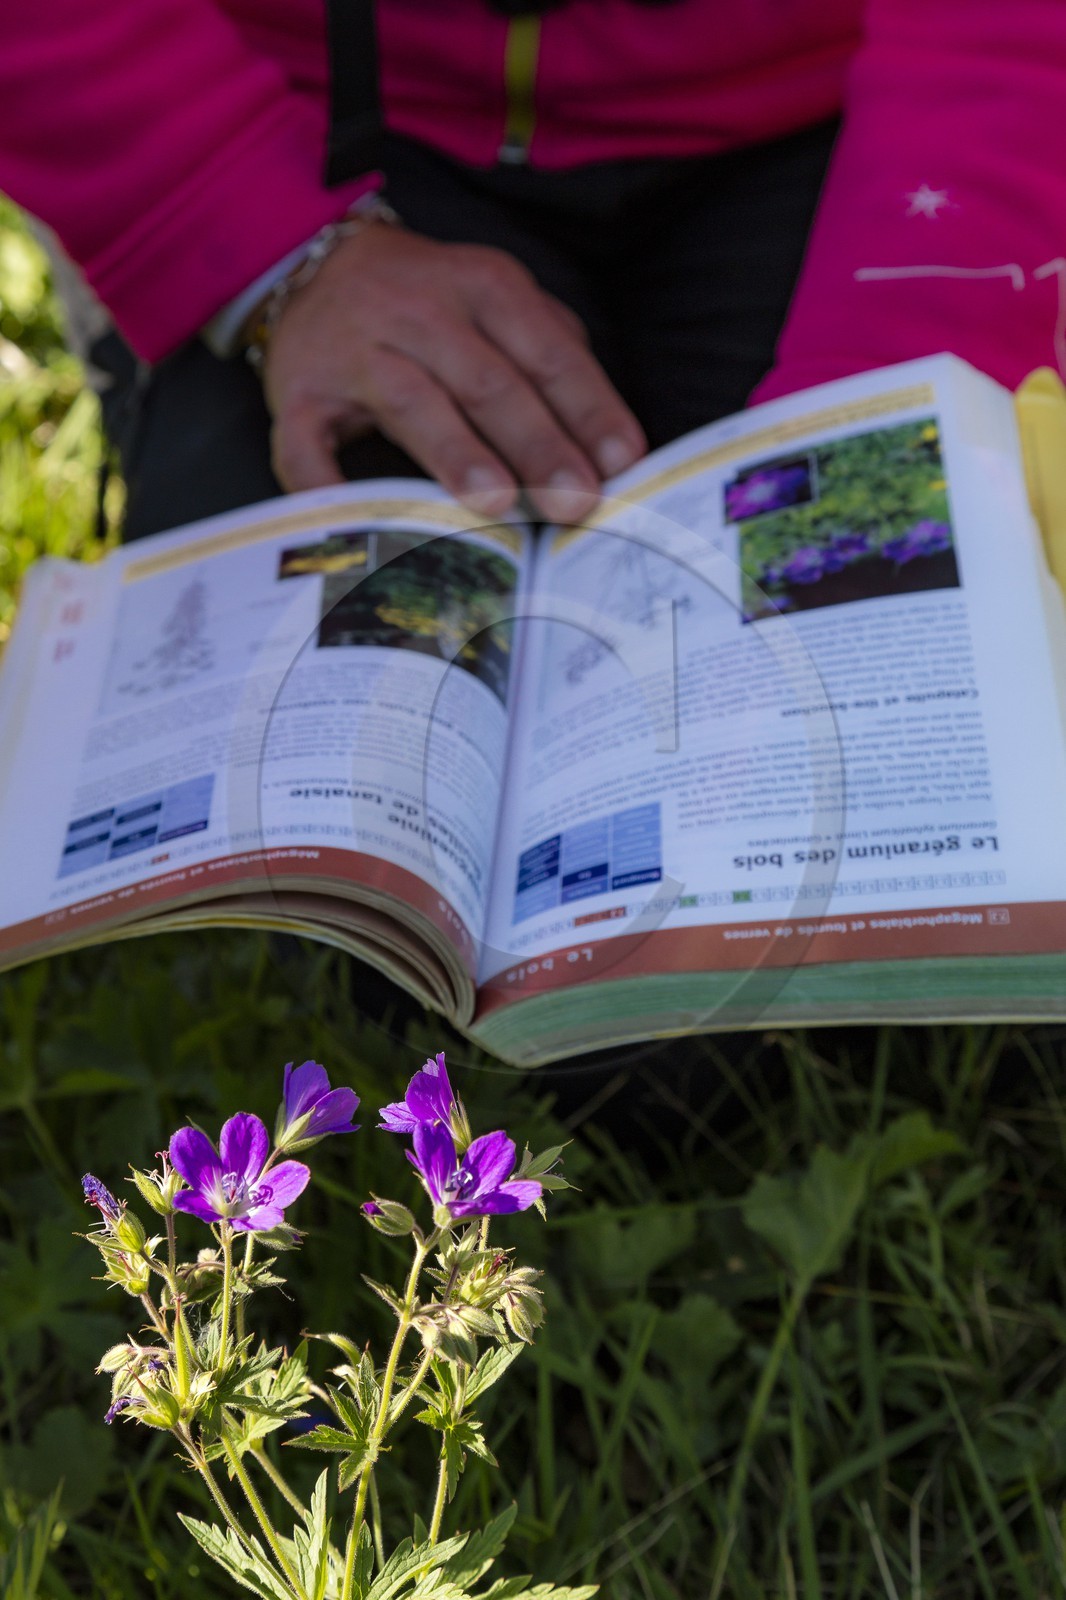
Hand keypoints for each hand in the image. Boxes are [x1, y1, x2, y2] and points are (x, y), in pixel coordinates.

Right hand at [262, 220, 645, 519]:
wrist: (314, 260)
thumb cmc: (429, 302)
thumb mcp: (497, 301)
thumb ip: (551, 349)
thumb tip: (606, 436)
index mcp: (484, 287)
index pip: (547, 352)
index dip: (587, 408)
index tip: (621, 462)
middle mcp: (420, 311)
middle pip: (488, 381)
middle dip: (537, 444)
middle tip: (575, 500)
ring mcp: (356, 350)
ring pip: (412, 401)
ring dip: (456, 453)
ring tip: (497, 503)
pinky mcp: (299, 392)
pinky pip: (308, 442)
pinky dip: (326, 482)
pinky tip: (358, 519)